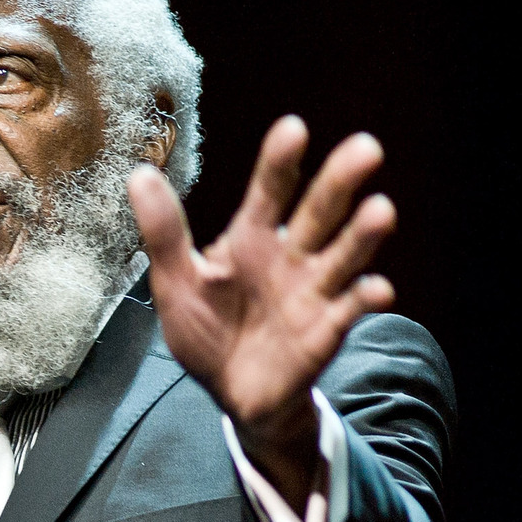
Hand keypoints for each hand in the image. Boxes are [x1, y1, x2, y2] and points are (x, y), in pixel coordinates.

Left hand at [128, 115, 395, 504]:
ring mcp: (312, 292)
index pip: (269, 192)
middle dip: (340, 181)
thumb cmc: (207, 331)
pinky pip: (350, 310)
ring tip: (382, 210)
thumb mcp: (176, 282)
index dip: (280, 162)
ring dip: (362, 234)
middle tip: (366, 148)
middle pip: (320, 213)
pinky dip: (364, 299)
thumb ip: (164, 232)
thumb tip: (139, 174)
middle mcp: (290, 257)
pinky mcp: (326, 330)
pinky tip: (377, 290)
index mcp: (251, 240)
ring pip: (343, 255)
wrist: (231, 394)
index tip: (294, 128)